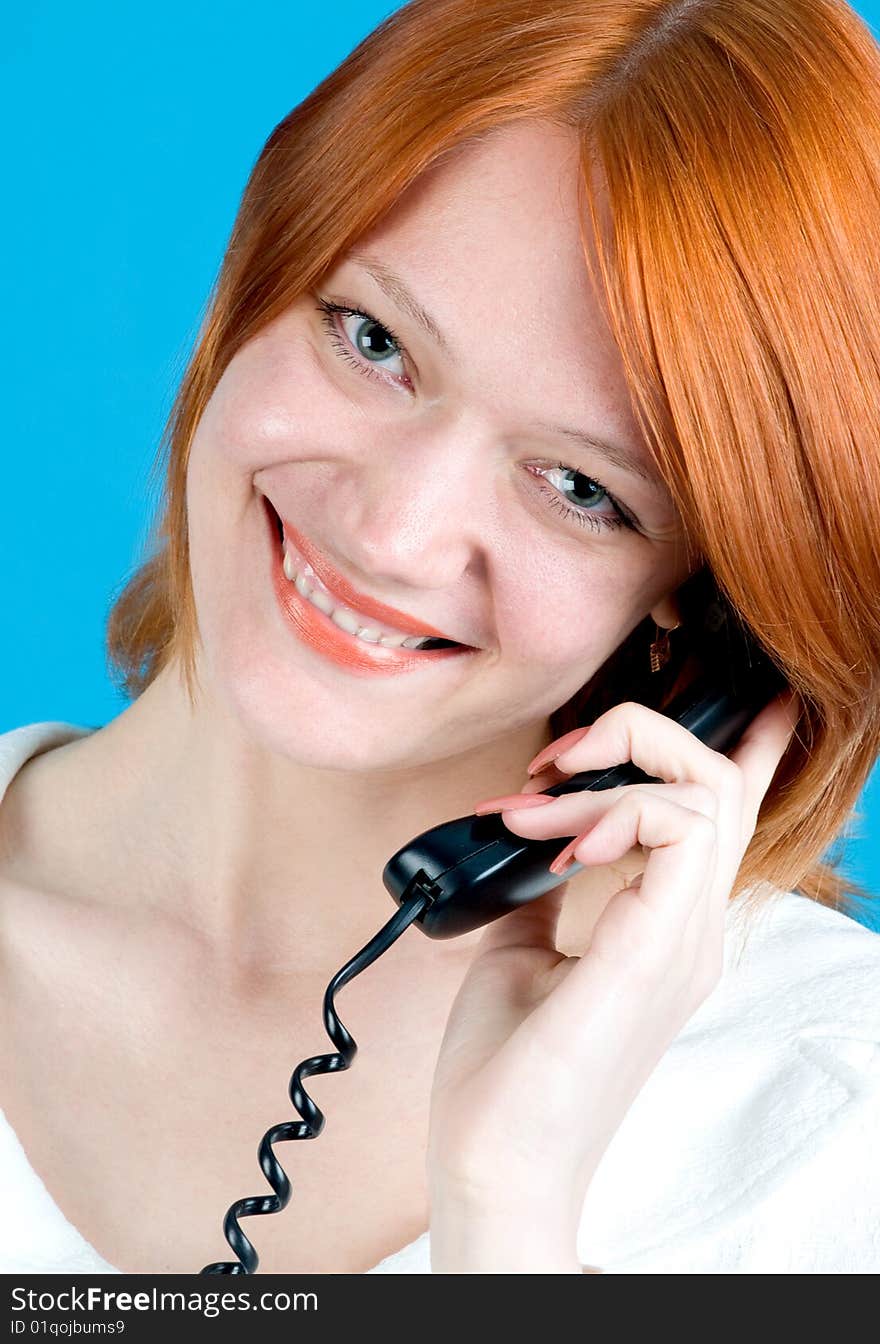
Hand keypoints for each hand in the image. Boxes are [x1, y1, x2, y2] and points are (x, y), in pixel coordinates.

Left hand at [426, 688, 800, 1272]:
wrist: (495, 1160)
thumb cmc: (506, 1072)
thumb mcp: (522, 950)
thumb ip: (545, 890)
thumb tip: (533, 836)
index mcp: (664, 929)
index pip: (720, 822)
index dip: (742, 748)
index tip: (751, 700)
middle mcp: (688, 929)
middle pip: (719, 783)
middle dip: (642, 736)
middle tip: (557, 763)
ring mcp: (683, 939)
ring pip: (705, 791)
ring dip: (610, 774)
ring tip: (535, 811)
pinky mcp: (655, 949)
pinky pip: (677, 830)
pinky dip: (613, 812)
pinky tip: (559, 845)